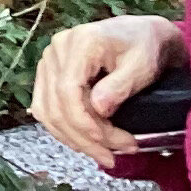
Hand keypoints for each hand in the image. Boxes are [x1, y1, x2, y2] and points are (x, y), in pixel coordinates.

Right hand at [32, 13, 184, 171]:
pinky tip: (85, 142)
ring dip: (73, 139)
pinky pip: (45, 109)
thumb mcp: (142, 65)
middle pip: (56, 104)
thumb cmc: (145, 47)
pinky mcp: (48, 74)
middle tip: (113, 155)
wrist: (142, 35)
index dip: (82, 121)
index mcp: (79, 42)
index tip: (105, 141)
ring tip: (104, 153)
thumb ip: (120, 86)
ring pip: (47, 111)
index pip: (67, 90)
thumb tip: (98, 109)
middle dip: (83, 137)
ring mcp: (49, 61)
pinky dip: (63, 130)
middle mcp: (57, 49)